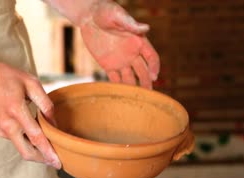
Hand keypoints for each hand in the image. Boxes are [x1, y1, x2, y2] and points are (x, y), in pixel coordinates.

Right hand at [0, 21, 60, 168]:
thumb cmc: (5, 77)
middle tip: (57, 163)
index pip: (36, 138)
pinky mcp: (0, 130)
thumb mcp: (30, 83)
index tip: (58, 162)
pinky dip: (29, 143)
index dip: (48, 152)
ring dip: (37, 152)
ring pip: (22, 148)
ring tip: (52, 151)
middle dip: (43, 160)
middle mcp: (7, 125)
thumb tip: (54, 123)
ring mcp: (2, 129)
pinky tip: (39, 139)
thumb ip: (45, 103)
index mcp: (16, 111)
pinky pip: (17, 141)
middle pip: (27, 152)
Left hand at [45, 0, 159, 88]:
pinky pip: (114, 78)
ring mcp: (120, 60)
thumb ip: (130, 24)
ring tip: (136, 101)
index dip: (154, 66)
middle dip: (147, 83)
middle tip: (149, 96)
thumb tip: (145, 28)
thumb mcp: (117, 16)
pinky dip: (118, 87)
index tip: (154, 76)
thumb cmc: (105, 11)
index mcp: (138, 41)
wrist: (88, 16)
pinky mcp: (108, 64)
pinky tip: (121, 97)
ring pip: (130, 78)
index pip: (151, 57)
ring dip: (133, 88)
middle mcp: (132, 53)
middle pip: (143, 71)